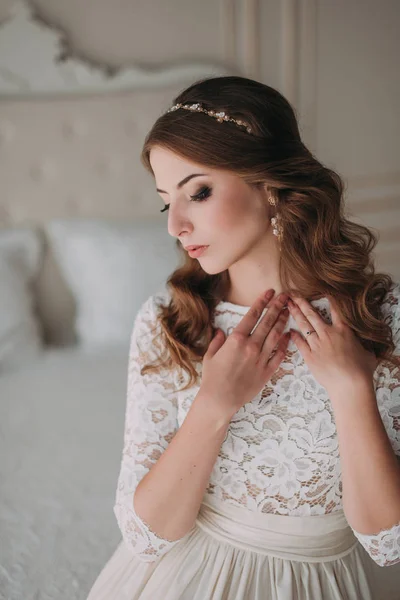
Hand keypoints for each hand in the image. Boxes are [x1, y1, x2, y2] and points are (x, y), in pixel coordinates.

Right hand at [199, 289, 290, 421]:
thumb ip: (217, 340)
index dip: (262, 302)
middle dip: (277, 306)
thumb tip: (220, 331)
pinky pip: (280, 355)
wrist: (219, 400)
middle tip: (285, 296)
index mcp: (236, 339)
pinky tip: (289, 335)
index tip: (270, 292)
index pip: (252, 315)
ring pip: (276, 335)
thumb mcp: (210, 355)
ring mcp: (261, 359)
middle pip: (268, 322)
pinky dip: (286, 344)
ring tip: (289, 311)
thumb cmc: (212, 378)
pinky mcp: (267, 371)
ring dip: (283, 321)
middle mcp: (251, 346)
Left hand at [287, 294, 377, 393]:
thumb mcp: (368, 353)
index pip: (335, 310)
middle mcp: (328, 334)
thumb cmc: (362, 371)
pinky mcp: (309, 356)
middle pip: (312, 314)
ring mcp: (317, 344)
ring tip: (288, 305)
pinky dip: (294, 336)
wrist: (350, 385)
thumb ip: (363, 345)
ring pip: (303, 325)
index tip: (320, 291)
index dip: (328, 299)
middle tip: (293, 294)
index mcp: (343, 330)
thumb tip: (367, 345)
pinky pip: (299, 343)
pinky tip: (289, 331)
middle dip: (301, 302)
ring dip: (295, 314)